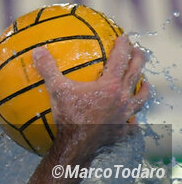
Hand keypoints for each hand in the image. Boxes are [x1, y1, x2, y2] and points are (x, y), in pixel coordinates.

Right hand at [32, 34, 149, 161]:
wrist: (76, 145)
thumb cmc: (69, 117)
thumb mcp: (56, 90)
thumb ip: (49, 69)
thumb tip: (38, 51)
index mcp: (109, 86)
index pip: (120, 60)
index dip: (123, 46)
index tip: (124, 37)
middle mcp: (122, 98)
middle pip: (136, 74)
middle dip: (139, 60)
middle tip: (139, 52)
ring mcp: (124, 116)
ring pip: (140, 98)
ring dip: (144, 88)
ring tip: (144, 83)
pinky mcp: (122, 132)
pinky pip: (132, 126)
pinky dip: (133, 121)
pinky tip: (132, 120)